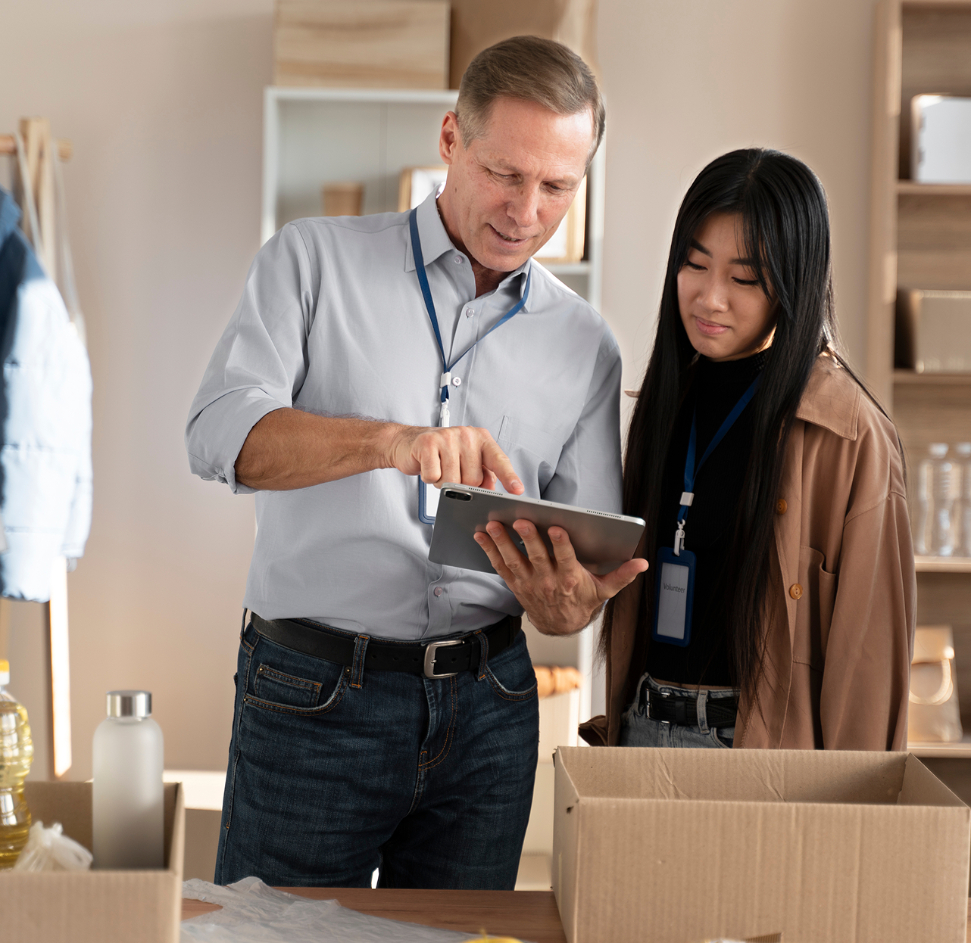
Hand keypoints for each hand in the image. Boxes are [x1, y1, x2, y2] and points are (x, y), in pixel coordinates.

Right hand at [387, 424, 523, 493]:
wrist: (408, 442)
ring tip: (440, 468)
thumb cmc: (441, 454)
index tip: (517, 490)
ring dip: (443, 482)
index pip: (498, 460)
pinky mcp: (428, 443)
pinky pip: (434, 477)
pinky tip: (429, 465)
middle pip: (473, 479)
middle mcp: (466, 435)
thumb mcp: (467, 461)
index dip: (508, 476)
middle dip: (461, 484)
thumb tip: (490, 490)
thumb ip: (483, 474)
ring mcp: (447, 437)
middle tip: (451, 470)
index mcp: (481, 439)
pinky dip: (430, 478)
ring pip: (452, 481)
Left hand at [473, 520, 648, 635]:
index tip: (555, 528)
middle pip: (536, 556)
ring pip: (514, 560)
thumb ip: (622, 575)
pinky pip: (500, 566)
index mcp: (570, 579)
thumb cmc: (583, 602)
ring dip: (502, 542)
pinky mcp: (516, 584)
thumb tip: (642, 564)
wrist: (561, 626)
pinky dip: (489, 551)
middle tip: (520, 520)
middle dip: (527, 538)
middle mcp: (548, 580)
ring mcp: (529, 583)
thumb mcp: (605, 590)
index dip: (560, 544)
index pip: (565, 559)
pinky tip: (481, 535)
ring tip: (493, 525)